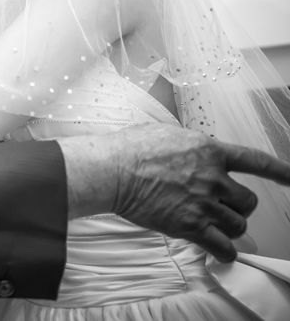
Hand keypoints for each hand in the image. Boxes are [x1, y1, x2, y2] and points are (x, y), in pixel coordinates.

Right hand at [64, 124, 289, 261]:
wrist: (112, 170)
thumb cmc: (130, 149)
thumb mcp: (166, 134)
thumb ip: (189, 146)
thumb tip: (191, 151)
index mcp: (208, 150)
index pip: (254, 161)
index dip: (279, 170)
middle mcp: (212, 177)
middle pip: (248, 201)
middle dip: (239, 205)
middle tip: (223, 207)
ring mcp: (203, 203)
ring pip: (238, 224)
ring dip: (230, 227)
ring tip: (215, 226)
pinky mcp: (190, 226)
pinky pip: (222, 247)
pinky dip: (225, 251)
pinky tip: (220, 251)